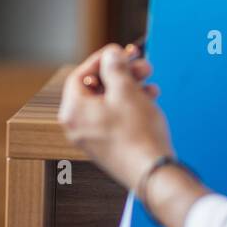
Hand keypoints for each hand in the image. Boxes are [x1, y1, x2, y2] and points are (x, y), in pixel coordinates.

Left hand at [59, 43, 173, 190]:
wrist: (154, 173)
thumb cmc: (137, 134)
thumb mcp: (126, 91)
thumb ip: (115, 67)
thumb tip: (110, 55)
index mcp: (73, 112)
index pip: (80, 75)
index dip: (101, 60)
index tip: (119, 52)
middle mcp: (78, 126)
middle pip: (96, 88)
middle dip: (121, 73)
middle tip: (142, 65)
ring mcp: (93, 139)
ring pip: (109, 103)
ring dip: (130, 88)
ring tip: (151, 83)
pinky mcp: (109, 147)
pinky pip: (116, 118)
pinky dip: (131, 105)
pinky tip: (150, 99)